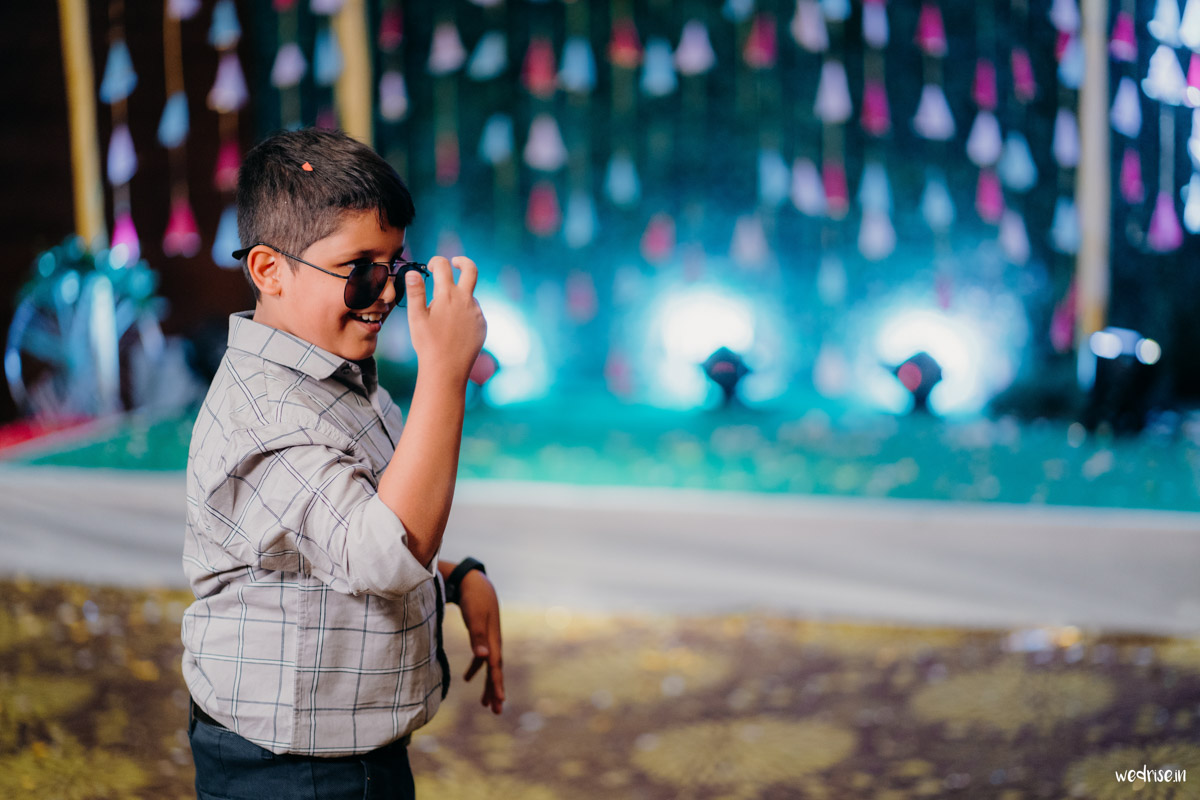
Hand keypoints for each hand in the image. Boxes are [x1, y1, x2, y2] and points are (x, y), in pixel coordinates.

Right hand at [405, 256, 486, 383]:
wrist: (447, 369)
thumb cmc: (428, 344)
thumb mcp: (416, 317)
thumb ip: (415, 292)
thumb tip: (412, 271)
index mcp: (448, 295)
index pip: (444, 266)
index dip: (436, 262)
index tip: (432, 267)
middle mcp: (466, 300)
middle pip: (471, 270)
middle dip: (462, 262)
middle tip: (455, 263)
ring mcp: (477, 313)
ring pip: (469, 296)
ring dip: (458, 298)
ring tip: (442, 320)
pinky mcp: (482, 325)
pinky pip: (473, 313)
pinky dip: (464, 314)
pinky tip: (453, 330)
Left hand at [457, 569, 503, 713]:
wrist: (476, 582)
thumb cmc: (474, 599)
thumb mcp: (474, 617)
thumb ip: (477, 637)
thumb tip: (483, 657)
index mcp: (494, 640)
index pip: (496, 667)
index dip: (497, 684)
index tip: (500, 702)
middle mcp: (494, 642)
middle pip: (496, 671)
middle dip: (496, 691)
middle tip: (497, 711)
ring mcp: (489, 640)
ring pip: (489, 667)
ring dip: (488, 684)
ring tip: (486, 704)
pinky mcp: (482, 637)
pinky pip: (481, 658)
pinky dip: (476, 669)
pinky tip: (467, 678)